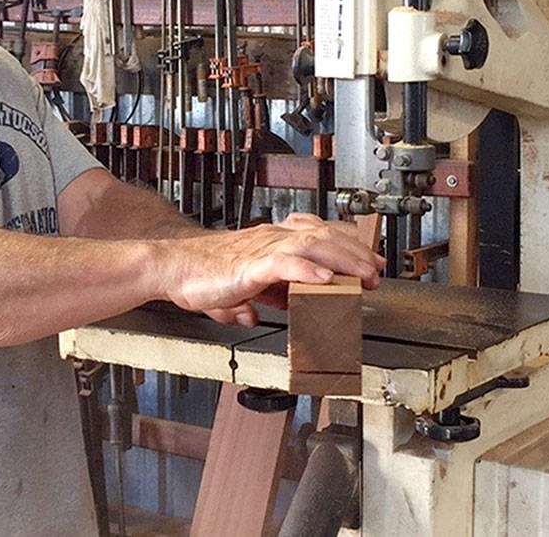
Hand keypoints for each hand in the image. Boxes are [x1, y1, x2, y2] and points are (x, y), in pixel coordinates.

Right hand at [166, 212, 383, 323]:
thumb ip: (250, 299)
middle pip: (322, 236)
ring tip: (362, 275)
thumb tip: (253, 314)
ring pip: (310, 244)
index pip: (317, 234)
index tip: (368, 261)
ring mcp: (261, 250)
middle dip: (354, 252)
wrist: (172, 268)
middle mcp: (270, 239)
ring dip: (341, 258)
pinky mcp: (249, 266)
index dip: (347, 245)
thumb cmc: (200, 276)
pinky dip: (307, 270)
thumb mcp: (238, 289)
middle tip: (376, 271)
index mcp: (270, 242)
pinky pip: (283, 263)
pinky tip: (325, 278)